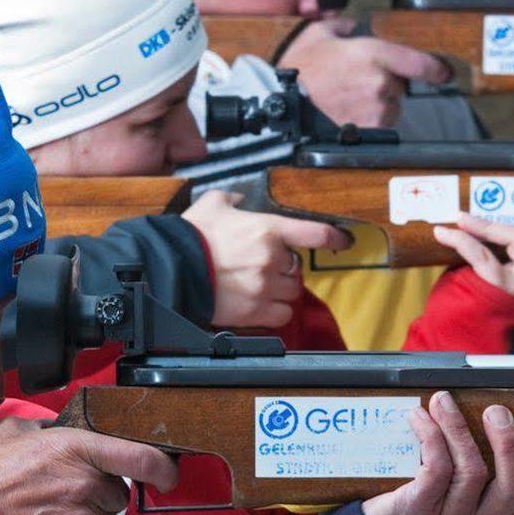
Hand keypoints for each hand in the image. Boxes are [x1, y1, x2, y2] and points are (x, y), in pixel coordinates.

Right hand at [0, 419, 178, 514]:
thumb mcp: (12, 434)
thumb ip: (42, 426)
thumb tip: (52, 426)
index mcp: (77, 449)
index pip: (139, 456)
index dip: (162, 468)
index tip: (167, 476)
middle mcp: (86, 484)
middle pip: (118, 498)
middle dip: (101, 501)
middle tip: (68, 501)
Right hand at [183, 190, 351, 327]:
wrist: (170, 269)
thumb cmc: (189, 238)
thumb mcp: (212, 204)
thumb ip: (232, 200)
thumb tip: (239, 201)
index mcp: (266, 229)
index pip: (315, 233)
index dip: (334, 237)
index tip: (343, 240)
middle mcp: (271, 259)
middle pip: (297, 267)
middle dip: (284, 267)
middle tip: (262, 266)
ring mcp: (264, 287)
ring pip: (292, 292)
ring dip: (280, 289)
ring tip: (258, 285)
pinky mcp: (254, 312)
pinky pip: (282, 315)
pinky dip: (275, 311)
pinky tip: (259, 304)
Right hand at [280, 16, 451, 127]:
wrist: (286, 105)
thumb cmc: (300, 70)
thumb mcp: (320, 33)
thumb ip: (344, 26)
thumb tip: (352, 26)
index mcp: (372, 53)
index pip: (419, 63)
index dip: (437, 69)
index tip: (444, 73)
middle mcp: (380, 82)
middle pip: (400, 84)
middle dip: (387, 82)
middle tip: (358, 79)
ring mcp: (375, 109)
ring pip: (390, 106)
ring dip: (378, 102)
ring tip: (349, 97)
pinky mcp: (368, 130)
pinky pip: (379, 123)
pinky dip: (368, 118)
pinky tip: (347, 111)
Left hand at [361, 391, 513, 514]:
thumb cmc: (418, 494)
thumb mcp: (453, 482)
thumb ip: (477, 456)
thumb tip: (492, 404)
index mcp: (497, 514)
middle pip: (513, 488)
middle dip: (509, 446)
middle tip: (498, 410)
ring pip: (470, 471)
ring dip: (457, 429)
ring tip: (442, 399)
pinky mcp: (419, 512)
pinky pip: (434, 470)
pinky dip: (430, 437)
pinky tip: (420, 418)